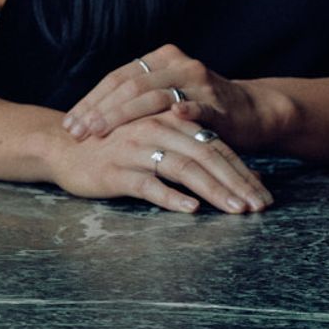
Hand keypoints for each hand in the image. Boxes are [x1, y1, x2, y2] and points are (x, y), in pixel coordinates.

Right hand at [46, 109, 273, 213]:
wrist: (64, 147)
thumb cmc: (118, 147)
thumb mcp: (161, 144)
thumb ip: (200, 153)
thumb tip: (248, 175)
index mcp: (170, 118)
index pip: (216, 145)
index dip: (242, 171)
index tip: (264, 196)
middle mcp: (156, 128)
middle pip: (206, 155)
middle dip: (237, 183)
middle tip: (259, 206)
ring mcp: (135, 148)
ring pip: (183, 168)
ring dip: (213, 190)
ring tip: (236, 210)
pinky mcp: (116, 171)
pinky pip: (148, 184)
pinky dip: (170, 196)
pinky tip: (190, 209)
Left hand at [62, 44, 289, 152]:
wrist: (252, 112)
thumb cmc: (201, 110)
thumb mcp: (166, 97)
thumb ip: (136, 99)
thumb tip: (90, 115)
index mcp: (161, 59)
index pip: (117, 78)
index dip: (91, 100)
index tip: (69, 123)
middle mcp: (178, 64)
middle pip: (130, 86)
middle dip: (99, 111)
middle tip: (77, 132)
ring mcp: (199, 82)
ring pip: (154, 97)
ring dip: (123, 117)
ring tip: (100, 134)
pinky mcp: (218, 104)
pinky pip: (196, 108)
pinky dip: (181, 113)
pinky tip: (166, 120)